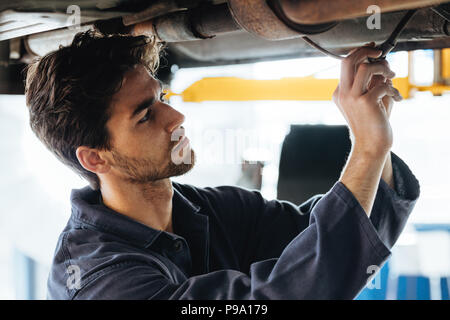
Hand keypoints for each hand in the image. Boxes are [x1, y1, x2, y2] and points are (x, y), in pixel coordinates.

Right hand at [333, 43, 401, 157]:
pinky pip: (383, 84)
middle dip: (366, 51)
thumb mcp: (368, 99)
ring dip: (383, 67)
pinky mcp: (365, 102)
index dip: (360, 52)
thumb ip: (371, 81)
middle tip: (380, 53)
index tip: (374, 49)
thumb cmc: (372, 123)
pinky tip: (396, 98)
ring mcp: (352, 98)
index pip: (346, 64)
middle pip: (348, 60)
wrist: (371, 145)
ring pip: (365, 67)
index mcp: (340, 93)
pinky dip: (393, 89)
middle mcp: (343, 94)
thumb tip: (382, 61)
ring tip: (392, 76)